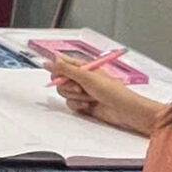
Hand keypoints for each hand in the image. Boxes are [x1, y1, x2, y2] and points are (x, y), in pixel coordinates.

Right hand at [47, 54, 165, 135]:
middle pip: (60, 80)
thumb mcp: (86, 76)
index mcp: (83, 67)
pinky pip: (69, 103)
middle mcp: (81, 78)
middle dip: (67, 85)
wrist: (122, 109)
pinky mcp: (82, 103)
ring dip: (74, 96)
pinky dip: (77, 105)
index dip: (57, 69)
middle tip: (79, 87)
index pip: (62, 63)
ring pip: (64, 92)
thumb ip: (65, 69)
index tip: (58, 74)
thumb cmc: (111, 90)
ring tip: (88, 97)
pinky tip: (88, 105)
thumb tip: (49, 62)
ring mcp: (81, 91)